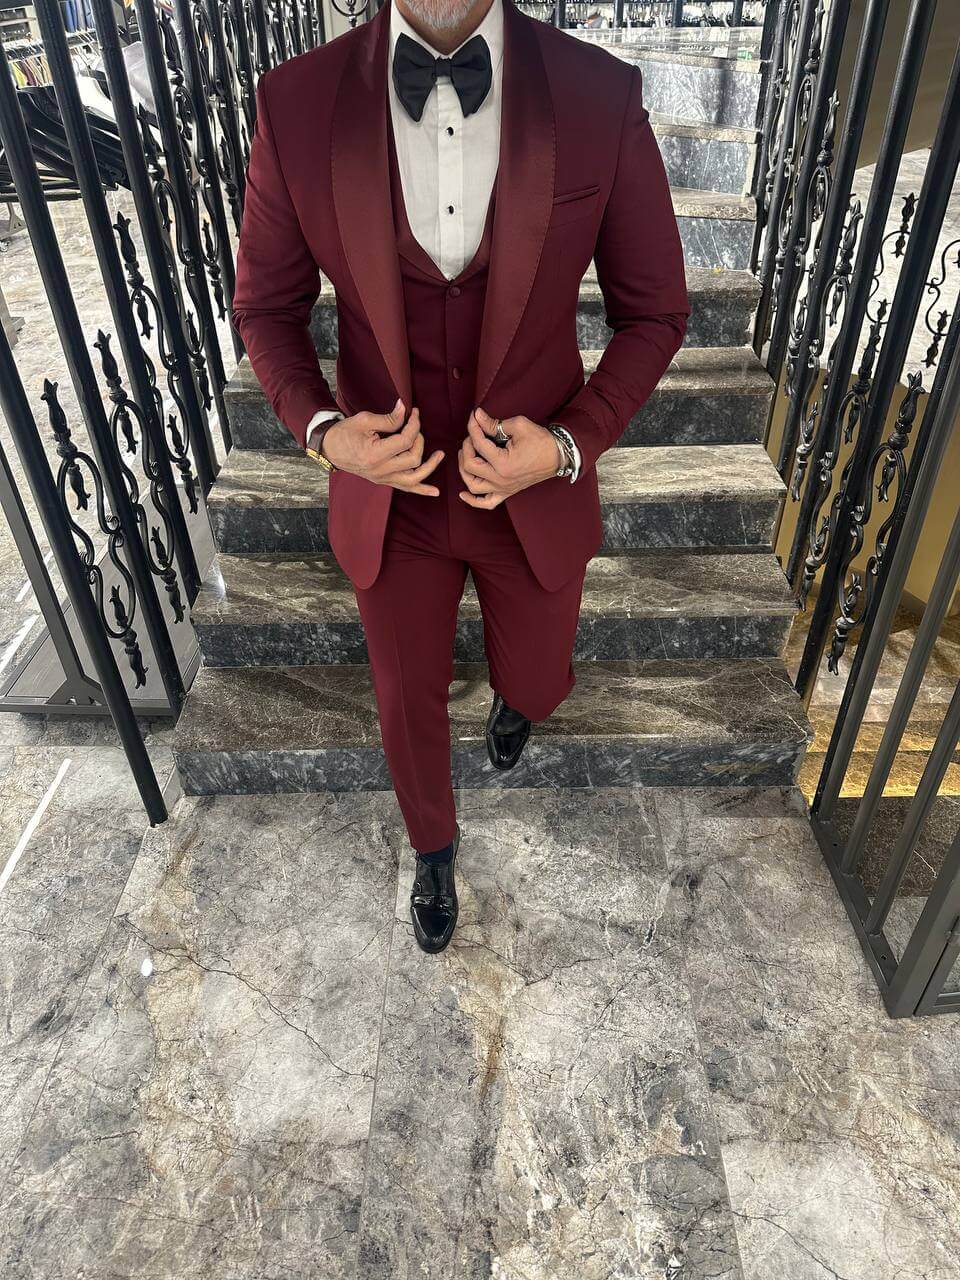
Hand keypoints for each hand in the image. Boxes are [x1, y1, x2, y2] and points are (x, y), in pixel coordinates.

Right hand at [322, 399, 443, 495]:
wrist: (330, 448)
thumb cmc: (345, 432)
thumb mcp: (365, 420)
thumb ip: (389, 418)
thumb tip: (405, 408)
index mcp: (374, 454)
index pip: (404, 441)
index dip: (414, 425)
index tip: (415, 413)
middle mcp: (380, 471)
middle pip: (413, 458)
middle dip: (419, 440)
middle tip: (415, 427)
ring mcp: (382, 478)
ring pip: (414, 478)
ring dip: (430, 467)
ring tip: (440, 455)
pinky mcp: (384, 481)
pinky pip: (406, 488)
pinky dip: (421, 490)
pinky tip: (435, 491)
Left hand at [457, 407, 560, 508]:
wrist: (558, 456)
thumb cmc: (541, 441)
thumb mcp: (518, 426)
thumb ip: (494, 423)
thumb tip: (477, 417)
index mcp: (504, 463)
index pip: (478, 444)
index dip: (473, 428)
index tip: (474, 417)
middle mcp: (501, 479)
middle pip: (470, 466)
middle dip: (467, 447)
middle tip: (473, 436)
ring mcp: (503, 488)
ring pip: (473, 485)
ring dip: (464, 470)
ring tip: (467, 455)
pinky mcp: (507, 493)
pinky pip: (486, 503)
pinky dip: (473, 500)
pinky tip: (463, 493)